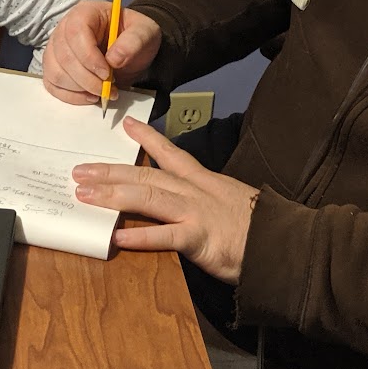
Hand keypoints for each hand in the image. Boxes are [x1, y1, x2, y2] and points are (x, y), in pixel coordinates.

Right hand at [41, 1, 159, 104]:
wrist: (130, 46)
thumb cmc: (134, 35)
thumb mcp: (144, 32)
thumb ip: (134, 41)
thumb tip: (114, 59)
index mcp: (85, 13)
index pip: (75, 33)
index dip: (89, 57)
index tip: (107, 74)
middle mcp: (64, 28)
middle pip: (64, 57)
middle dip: (87, 79)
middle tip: (109, 88)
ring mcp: (56, 48)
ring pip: (55, 73)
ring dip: (79, 89)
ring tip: (102, 92)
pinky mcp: (54, 66)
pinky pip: (52, 84)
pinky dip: (69, 96)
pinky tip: (89, 97)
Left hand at [74, 117, 256, 282]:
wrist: (286, 243)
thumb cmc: (262, 227)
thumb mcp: (231, 203)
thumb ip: (208, 200)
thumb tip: (189, 204)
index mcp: (205, 181)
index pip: (171, 154)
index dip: (147, 139)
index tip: (127, 125)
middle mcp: (196, 191)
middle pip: (147, 174)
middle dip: (111, 171)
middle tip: (81, 170)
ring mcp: (196, 213)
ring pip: (148, 197)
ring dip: (114, 194)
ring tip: (85, 193)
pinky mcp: (200, 239)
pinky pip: (164, 237)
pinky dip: (139, 237)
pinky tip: (116, 236)